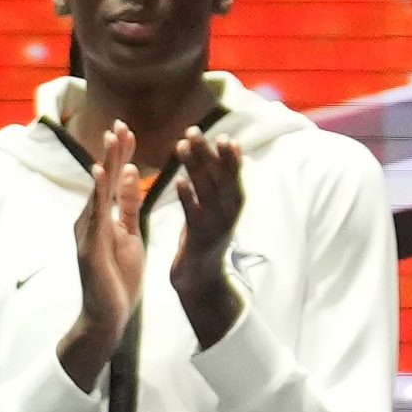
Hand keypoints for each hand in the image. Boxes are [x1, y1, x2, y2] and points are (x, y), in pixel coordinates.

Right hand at [55, 127, 158, 386]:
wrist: (107, 317)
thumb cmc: (118, 280)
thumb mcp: (130, 236)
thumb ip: (129, 207)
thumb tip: (132, 175)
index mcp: (103, 217)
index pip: (114, 179)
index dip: (120, 154)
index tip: (128, 128)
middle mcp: (91, 220)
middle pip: (104, 179)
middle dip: (113, 151)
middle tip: (120, 122)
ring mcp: (87, 232)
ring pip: (99, 192)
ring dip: (106, 164)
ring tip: (112, 139)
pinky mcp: (89, 246)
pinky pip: (96, 215)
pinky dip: (99, 193)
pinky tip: (103, 173)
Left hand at [163, 132, 250, 348]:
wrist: (199, 281)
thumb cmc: (204, 241)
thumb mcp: (214, 211)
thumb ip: (216, 187)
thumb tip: (218, 158)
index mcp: (233, 206)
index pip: (233, 176)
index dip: (230, 158)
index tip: (224, 137)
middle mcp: (229, 215)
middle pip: (221, 178)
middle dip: (209, 153)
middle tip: (194, 129)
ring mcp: (215, 227)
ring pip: (207, 191)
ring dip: (195, 166)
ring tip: (183, 144)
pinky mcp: (199, 240)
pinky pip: (194, 215)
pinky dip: (188, 198)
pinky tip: (178, 181)